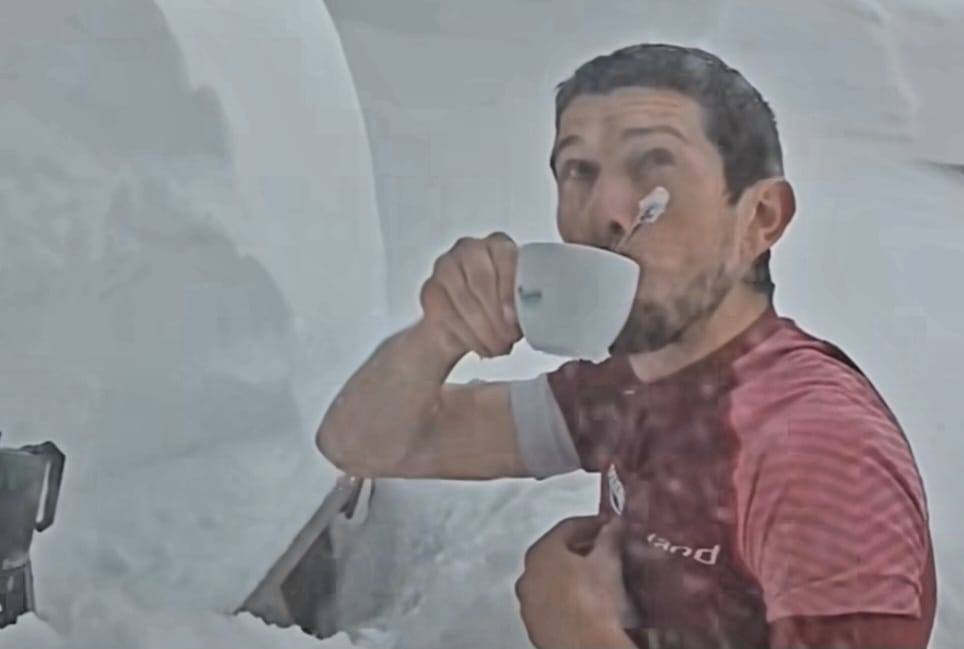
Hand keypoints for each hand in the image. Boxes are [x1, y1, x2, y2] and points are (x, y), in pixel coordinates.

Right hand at [419, 232, 522, 358]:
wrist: (465, 326)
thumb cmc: (502, 310)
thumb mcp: (521, 304)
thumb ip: (528, 302)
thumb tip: (538, 316)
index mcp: (499, 245)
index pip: (505, 259)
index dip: (508, 291)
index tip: (513, 320)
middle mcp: (470, 249)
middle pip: (481, 280)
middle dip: (495, 316)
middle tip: (507, 340)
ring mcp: (446, 266)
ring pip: (463, 299)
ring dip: (483, 330)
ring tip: (498, 347)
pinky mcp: (430, 289)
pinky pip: (447, 314)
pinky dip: (467, 336)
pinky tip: (481, 347)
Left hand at [515, 516, 635, 648]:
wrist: (586, 644)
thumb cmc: (594, 598)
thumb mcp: (608, 560)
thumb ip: (610, 537)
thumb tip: (614, 525)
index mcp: (541, 552)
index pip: (568, 528)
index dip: (592, 524)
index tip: (608, 526)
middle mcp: (527, 577)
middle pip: (557, 554)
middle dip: (583, 550)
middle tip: (606, 551)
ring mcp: (528, 605)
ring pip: (553, 582)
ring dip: (574, 576)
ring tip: (599, 578)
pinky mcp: (536, 628)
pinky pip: (553, 605)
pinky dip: (568, 600)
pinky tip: (589, 604)